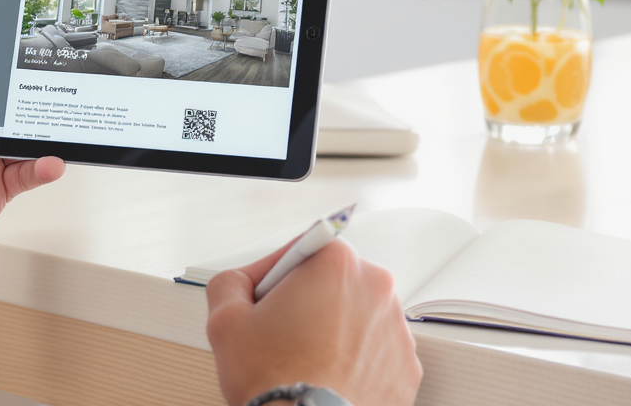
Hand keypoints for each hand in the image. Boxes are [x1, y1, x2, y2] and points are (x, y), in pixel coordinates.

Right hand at [205, 238, 420, 405]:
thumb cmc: (276, 381)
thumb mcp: (224, 320)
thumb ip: (230, 283)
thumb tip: (239, 284)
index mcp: (337, 265)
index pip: (302, 249)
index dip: (277, 274)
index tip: (268, 296)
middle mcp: (376, 290)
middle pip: (333, 282)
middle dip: (308, 302)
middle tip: (280, 333)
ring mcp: (396, 331)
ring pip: (356, 318)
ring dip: (332, 332)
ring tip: (303, 361)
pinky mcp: (405, 368)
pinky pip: (374, 354)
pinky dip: (354, 362)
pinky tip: (326, 376)